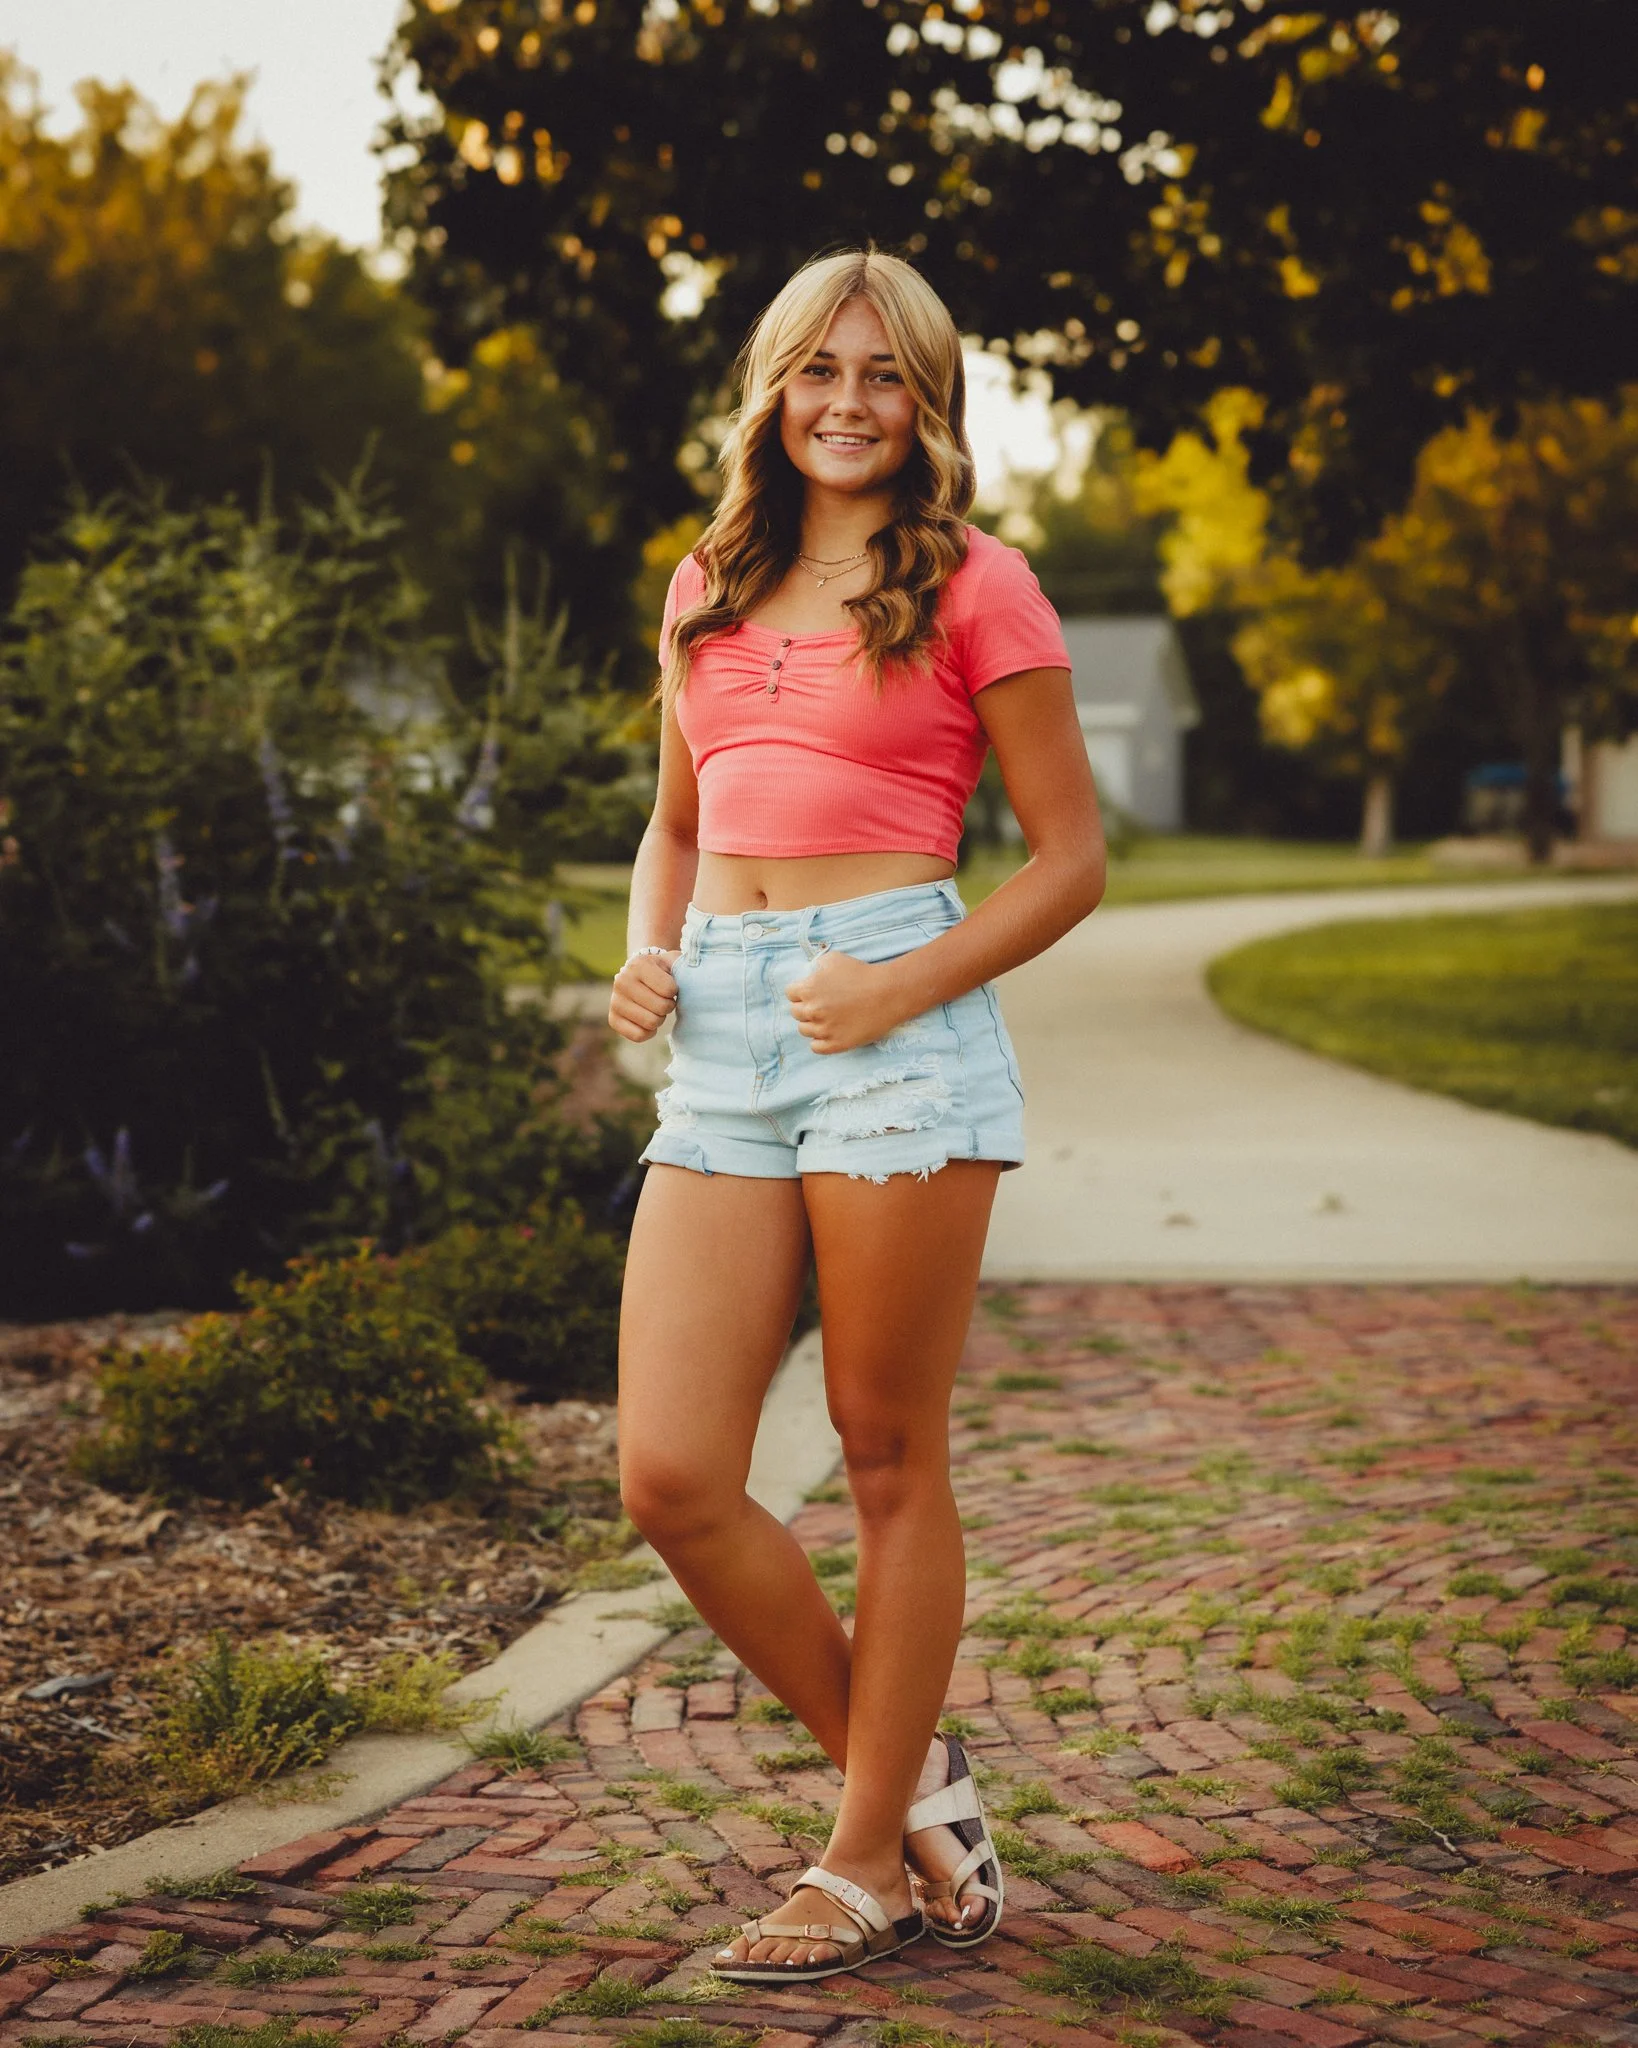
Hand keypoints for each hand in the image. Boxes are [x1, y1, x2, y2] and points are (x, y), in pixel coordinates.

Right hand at [609, 951, 680, 1042]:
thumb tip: (694, 982)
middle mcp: (622, 981)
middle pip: (661, 1008)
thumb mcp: (673, 961)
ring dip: (659, 1018)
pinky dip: (649, 1032)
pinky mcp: (613, 1019)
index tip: (670, 987)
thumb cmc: (663, 970)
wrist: (639, 975)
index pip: (669, 990)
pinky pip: (639, 1035)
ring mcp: (615, 1001)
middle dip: (668, 1006)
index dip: (675, 991)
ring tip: (655, 1008)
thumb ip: (684, 967)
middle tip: (664, 1000)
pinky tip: (647, 1020)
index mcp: (639, 965)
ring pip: (651, 1023)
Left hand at [785, 949, 909, 1054]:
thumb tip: (810, 974)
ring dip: (813, 1024)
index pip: (790, 994)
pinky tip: (831, 1032)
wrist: (888, 993)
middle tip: (823, 1005)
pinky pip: (816, 1047)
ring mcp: (824, 1030)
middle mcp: (812, 1011)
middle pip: (796, 1013)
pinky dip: (820, 1041)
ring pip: (805, 1031)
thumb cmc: (863, 973)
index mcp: (808, 990)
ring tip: (829, 1018)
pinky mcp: (836, 1044)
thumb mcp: (834, 959)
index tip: (813, 992)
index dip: (801, 992)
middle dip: (806, 1008)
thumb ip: (816, 966)